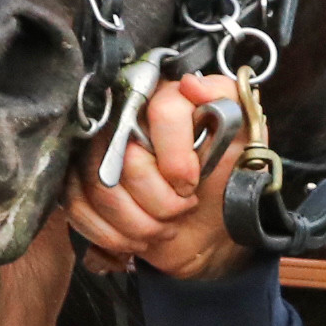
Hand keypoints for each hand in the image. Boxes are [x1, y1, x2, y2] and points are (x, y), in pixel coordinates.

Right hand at [64, 75, 252, 281]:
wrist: (211, 231)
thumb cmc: (227, 183)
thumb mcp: (247, 138)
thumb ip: (230, 100)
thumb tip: (191, 86)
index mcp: (168, 98)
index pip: (163, 111)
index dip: (178, 158)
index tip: (192, 184)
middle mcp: (128, 117)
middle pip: (127, 158)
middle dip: (161, 201)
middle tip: (182, 208)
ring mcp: (98, 151)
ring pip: (102, 188)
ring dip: (140, 224)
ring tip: (163, 226)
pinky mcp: (80, 185)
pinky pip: (79, 209)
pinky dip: (113, 236)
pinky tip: (137, 238)